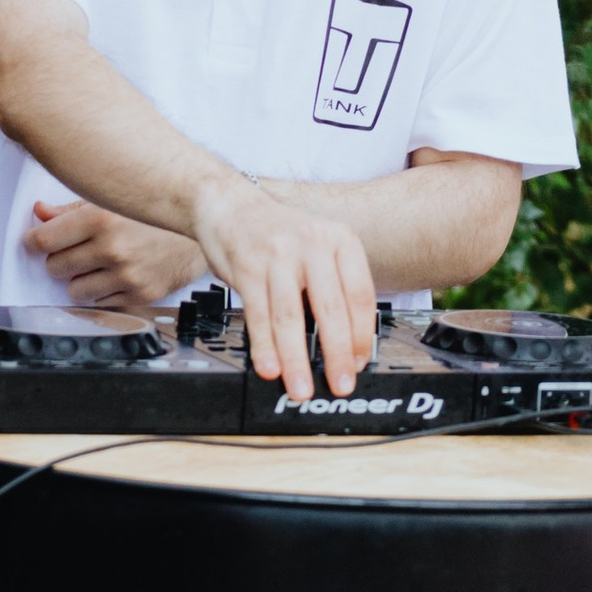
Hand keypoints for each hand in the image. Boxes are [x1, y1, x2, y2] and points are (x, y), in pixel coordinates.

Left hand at [26, 203, 203, 309]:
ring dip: (79, 279)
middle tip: (72, 250)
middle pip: (55, 267)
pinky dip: (102, 291)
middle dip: (58, 259)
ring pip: (74, 290)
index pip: (44, 240)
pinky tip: (116, 274)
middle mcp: (113, 249)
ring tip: (96, 263)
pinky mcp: (140, 294)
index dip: (33, 242)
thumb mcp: (112, 199)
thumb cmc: (157, 211)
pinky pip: (101, 303)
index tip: (35, 242)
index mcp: (101, 219)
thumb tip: (40, 214)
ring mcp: (127, 275)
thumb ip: (71, 209)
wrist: (204, 227)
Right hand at [190, 174, 375, 401]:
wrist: (230, 205)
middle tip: (341, 383)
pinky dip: (265, 346)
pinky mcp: (248, 268)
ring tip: (300, 387)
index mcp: (340, 240)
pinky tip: (270, 367)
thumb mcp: (319, 246)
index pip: (360, 295)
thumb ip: (334, 285)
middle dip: (336, 354)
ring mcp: (278, 255)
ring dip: (296, 359)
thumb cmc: (279, 234)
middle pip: (330, 309)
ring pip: (291, 317)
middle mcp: (312, 244)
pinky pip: (258, 315)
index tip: (360, 363)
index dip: (361, 335)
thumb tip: (346, 343)